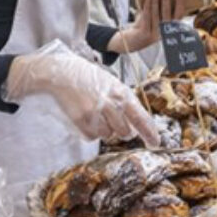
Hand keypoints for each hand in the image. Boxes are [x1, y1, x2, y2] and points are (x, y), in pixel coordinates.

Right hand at [5, 48, 159, 146]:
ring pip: (108, 135)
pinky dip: (91, 131)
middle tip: (113, 122)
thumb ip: (126, 101)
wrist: (62, 73)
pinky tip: (86, 117)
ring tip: (97, 114)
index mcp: (121, 93)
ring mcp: (95, 113)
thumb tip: (137, 124)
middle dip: (122, 131)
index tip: (155, 143)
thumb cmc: (89, 77)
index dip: (149, 133)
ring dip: (105, 130)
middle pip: (125, 132)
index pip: (140, 118)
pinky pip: (92, 137)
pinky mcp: (81, 120)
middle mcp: (110, 104)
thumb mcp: (112, 83)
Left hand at [109, 0, 186, 53]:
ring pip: (157, 15)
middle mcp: (165, 33)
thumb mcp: (150, 18)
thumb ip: (155, 9)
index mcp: (169, 29)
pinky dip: (147, 7)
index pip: (178, 15)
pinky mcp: (145, 35)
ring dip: (156, 1)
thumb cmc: (141, 27)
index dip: (180, 2)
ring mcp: (155, 35)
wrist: (127, 43)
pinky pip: (147, 18)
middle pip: (167, 14)